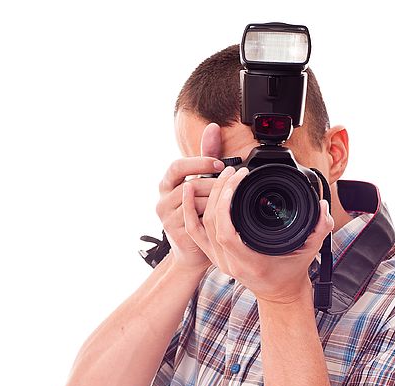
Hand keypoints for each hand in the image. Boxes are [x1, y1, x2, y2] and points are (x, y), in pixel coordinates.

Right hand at [155, 123, 223, 273]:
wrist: (193, 250)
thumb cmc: (198, 213)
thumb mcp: (202, 182)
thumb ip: (206, 157)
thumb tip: (213, 127)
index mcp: (167, 184)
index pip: (178, 167)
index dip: (199, 163)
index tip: (220, 164)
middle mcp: (162, 199)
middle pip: (190, 185)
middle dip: (213, 184)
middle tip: (232, 184)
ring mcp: (166, 217)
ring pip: (195, 202)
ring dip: (215, 200)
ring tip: (230, 200)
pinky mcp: (174, 232)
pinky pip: (196, 219)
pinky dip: (211, 215)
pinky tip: (223, 214)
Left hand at [183, 165, 334, 303]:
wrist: (279, 294)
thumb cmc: (292, 273)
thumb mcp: (309, 252)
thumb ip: (319, 229)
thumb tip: (323, 206)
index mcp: (249, 262)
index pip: (226, 232)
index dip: (225, 204)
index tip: (238, 180)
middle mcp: (230, 263)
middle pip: (211, 224)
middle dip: (219, 192)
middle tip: (233, 171)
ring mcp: (219, 260)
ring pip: (200, 226)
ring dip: (205, 197)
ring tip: (215, 174)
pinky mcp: (214, 255)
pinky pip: (194, 232)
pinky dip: (189, 211)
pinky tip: (189, 190)